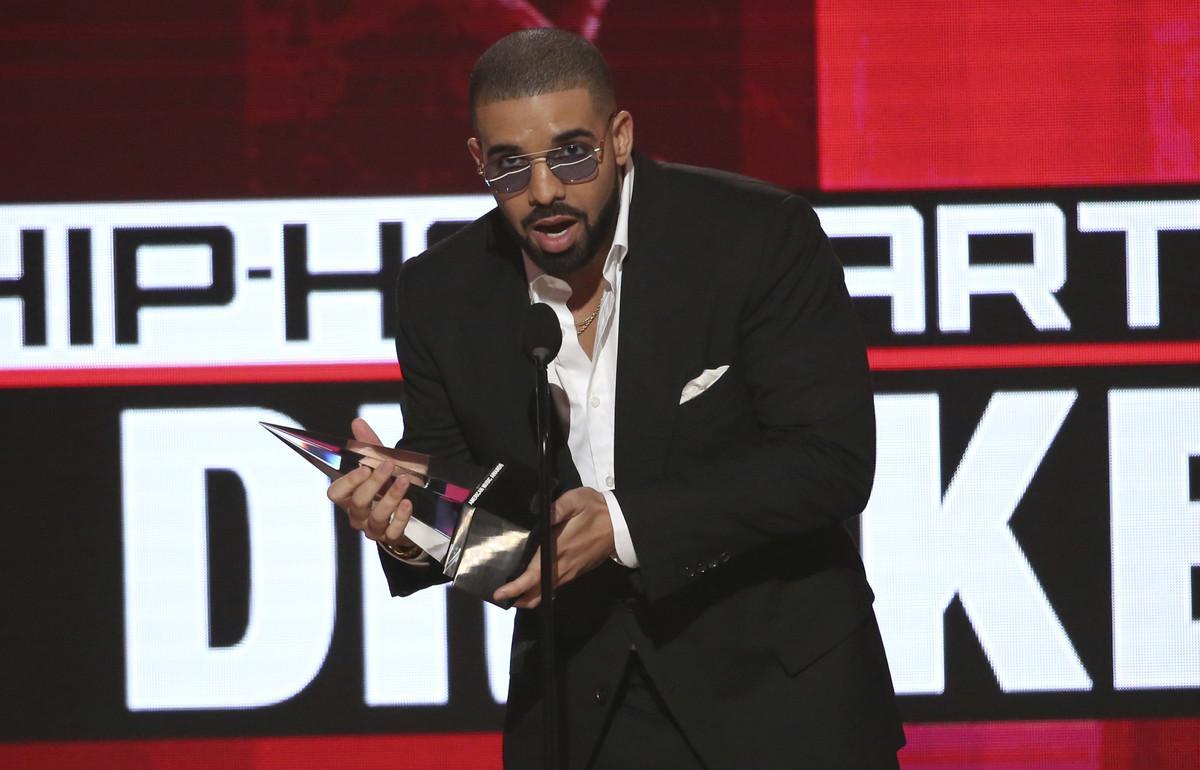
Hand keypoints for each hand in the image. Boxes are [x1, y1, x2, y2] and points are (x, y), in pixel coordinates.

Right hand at [326, 418, 417, 548]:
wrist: (408, 507)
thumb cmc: (387, 484)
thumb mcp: (379, 463)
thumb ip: (369, 445)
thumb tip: (357, 422)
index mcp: (349, 496)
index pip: (336, 493)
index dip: (348, 481)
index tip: (364, 467)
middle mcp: (357, 514)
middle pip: (357, 503)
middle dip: (374, 483)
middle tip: (389, 466)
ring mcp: (373, 528)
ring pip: (376, 517)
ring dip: (391, 497)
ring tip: (404, 481)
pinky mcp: (390, 537)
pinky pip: (393, 532)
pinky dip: (400, 517)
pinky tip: (408, 504)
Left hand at [494, 487, 615, 607]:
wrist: (621, 523)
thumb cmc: (596, 510)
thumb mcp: (576, 500)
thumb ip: (557, 508)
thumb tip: (540, 515)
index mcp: (558, 549)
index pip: (534, 575)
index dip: (516, 587)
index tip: (500, 594)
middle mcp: (563, 566)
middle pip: (537, 592)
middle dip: (519, 598)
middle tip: (501, 597)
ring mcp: (571, 571)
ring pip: (546, 592)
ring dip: (529, 595)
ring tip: (513, 592)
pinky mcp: (577, 572)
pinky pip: (556, 586)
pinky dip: (541, 589)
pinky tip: (534, 582)